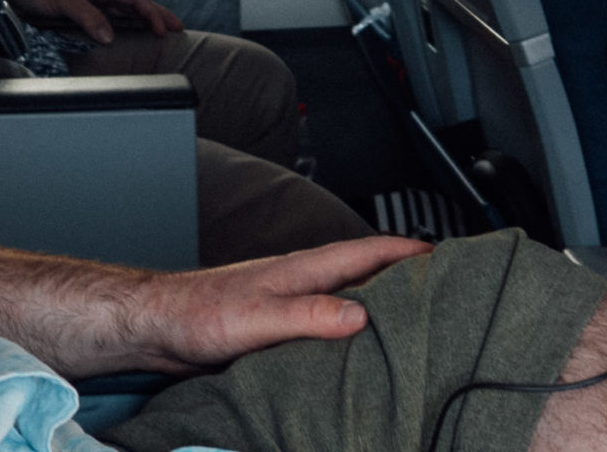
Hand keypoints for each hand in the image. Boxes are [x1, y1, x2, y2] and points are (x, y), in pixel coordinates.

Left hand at [8, 0, 180, 43]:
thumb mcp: (64, 1)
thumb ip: (88, 17)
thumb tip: (110, 36)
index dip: (152, 13)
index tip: (164, 29)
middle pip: (137, 2)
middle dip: (158, 14)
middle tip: (179, 28)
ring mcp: (94, 1)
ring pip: (126, 11)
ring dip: (145, 20)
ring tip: (162, 31)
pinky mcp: (85, 11)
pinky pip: (112, 18)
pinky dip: (126, 26)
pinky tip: (131, 33)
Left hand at [128, 237, 431, 373]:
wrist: (159, 327)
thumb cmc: (199, 314)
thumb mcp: (261, 317)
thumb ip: (309, 315)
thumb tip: (362, 316)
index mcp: (306, 269)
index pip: (369, 252)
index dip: (410, 252)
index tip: (447, 256)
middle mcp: (304, 282)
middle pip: (367, 274)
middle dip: (405, 278)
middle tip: (444, 292)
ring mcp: (293, 303)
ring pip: (349, 300)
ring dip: (380, 307)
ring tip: (414, 325)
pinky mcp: (280, 330)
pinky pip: (328, 327)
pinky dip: (351, 333)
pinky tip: (358, 354)